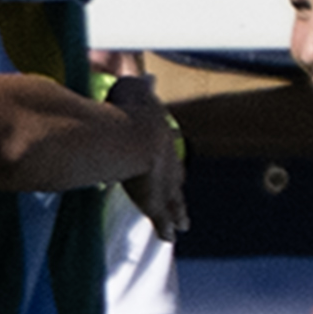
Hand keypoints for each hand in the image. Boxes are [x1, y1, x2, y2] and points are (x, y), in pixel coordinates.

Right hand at [108, 72, 185, 238]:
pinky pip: (161, 218)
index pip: (166, 146)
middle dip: (177, 185)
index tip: (171, 159)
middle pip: (175, 176)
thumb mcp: (132, 88)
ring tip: (184, 225)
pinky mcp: (154, 202)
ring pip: (173, 201)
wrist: (134, 136)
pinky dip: (165, 228)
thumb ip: (138, 83)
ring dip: (178, 212)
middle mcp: (168, 159)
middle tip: (181, 192)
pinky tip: (168, 237)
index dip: (168, 154)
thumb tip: (147, 76)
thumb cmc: (128, 108)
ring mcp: (163, 182)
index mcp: (161, 134)